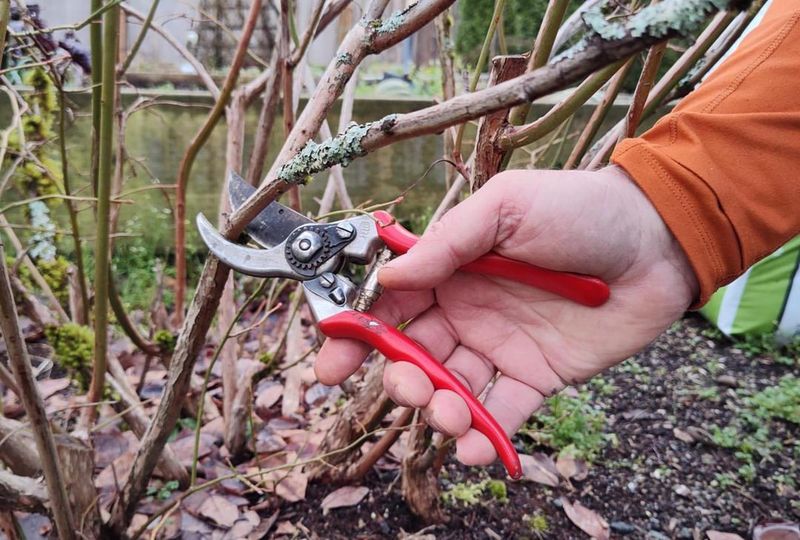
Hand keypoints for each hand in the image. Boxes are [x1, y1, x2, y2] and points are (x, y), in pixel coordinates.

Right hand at [314, 167, 698, 466]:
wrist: (656, 240)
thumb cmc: (578, 209)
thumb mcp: (505, 207)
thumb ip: (446, 243)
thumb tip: (386, 277)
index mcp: (451, 271)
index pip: (390, 306)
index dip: (357, 334)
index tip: (332, 361)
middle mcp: (467, 313)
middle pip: (413, 356)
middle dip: (399, 379)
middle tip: (407, 388)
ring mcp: (500, 348)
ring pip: (451, 390)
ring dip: (438, 411)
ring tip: (449, 415)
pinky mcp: (537, 378)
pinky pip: (500, 414)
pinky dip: (482, 437)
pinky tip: (474, 447)